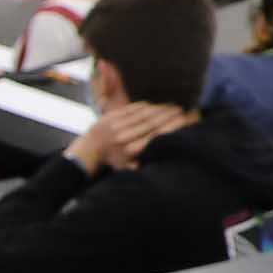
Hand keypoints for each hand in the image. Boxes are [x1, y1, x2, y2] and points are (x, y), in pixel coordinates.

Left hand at [69, 100, 191, 173]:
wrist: (89, 150)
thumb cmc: (112, 160)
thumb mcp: (126, 167)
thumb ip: (141, 166)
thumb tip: (158, 164)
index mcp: (131, 149)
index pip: (155, 135)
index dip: (170, 126)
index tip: (183, 121)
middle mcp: (125, 136)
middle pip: (151, 122)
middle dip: (168, 115)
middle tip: (182, 110)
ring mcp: (117, 125)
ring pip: (142, 114)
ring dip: (159, 108)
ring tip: (172, 106)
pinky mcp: (112, 116)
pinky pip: (131, 109)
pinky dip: (144, 106)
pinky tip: (154, 105)